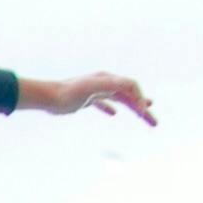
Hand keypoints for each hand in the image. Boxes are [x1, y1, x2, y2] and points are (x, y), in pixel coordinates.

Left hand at [17, 73, 155, 124]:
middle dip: (142, 108)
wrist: (48, 97)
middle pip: (129, 95)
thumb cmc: (69, 92)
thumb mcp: (93, 87)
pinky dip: (110, 108)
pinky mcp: (86, 99)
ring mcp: (95, 91)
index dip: (139, 99)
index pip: (131, 87)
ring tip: (143, 116)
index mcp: (108, 79)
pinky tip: (113, 114)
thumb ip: (112, 85)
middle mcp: (104, 83)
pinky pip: (102, 103)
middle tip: (154, 123)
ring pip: (119, 99)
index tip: (142, 114)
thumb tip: (132, 87)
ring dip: (132, 108)